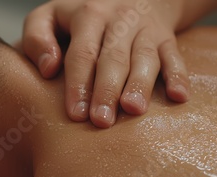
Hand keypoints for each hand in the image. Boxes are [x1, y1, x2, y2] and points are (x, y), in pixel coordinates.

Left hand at [23, 0, 190, 127]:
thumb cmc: (80, 16)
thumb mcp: (49, 16)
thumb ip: (36, 39)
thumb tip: (48, 69)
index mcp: (87, 15)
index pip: (81, 53)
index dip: (78, 84)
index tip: (76, 114)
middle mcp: (118, 20)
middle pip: (112, 58)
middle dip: (106, 90)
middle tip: (101, 121)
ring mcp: (144, 29)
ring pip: (144, 57)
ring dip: (140, 84)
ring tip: (134, 110)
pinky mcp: (166, 37)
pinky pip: (175, 56)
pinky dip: (179, 76)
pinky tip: (179, 97)